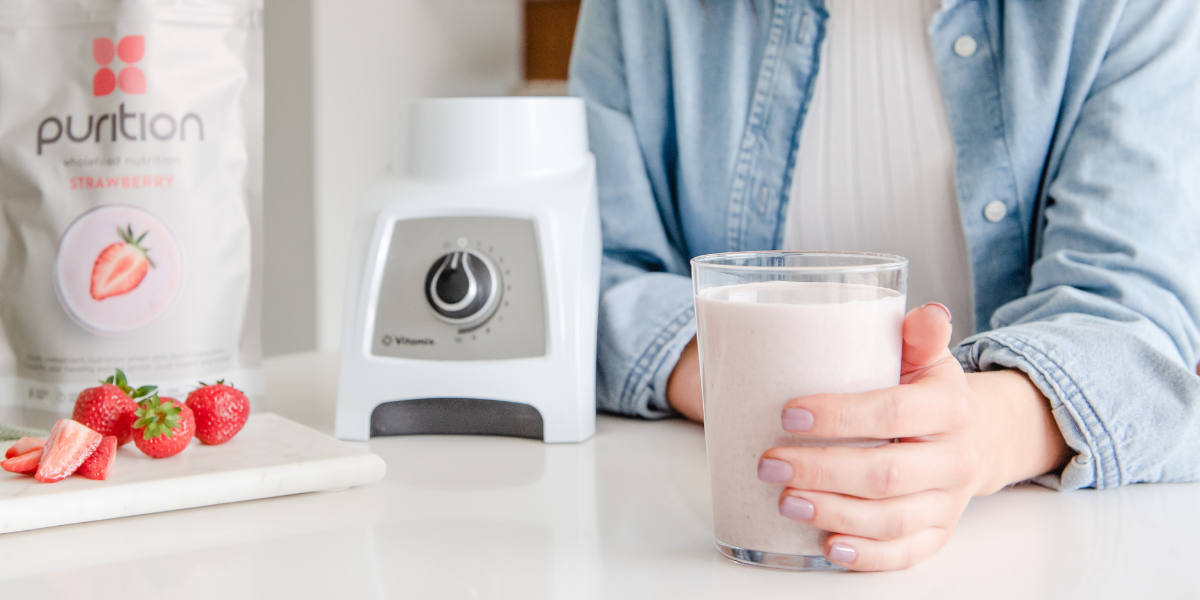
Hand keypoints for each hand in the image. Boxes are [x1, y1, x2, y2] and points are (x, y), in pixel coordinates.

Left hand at [756, 303, 1071, 570]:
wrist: (968, 435)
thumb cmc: (922, 391)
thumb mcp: (922, 356)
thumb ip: (915, 335)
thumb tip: (925, 313)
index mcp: (948, 406)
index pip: (894, 413)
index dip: (840, 417)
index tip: (788, 415)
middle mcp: (955, 458)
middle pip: (886, 473)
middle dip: (821, 471)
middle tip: (768, 463)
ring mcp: (948, 501)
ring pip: (892, 519)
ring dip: (834, 513)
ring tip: (785, 501)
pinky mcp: (937, 533)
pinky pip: (906, 553)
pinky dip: (867, 555)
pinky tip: (829, 546)